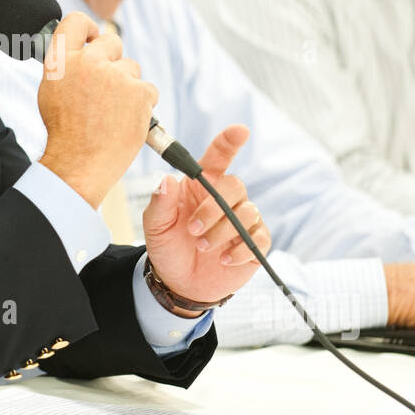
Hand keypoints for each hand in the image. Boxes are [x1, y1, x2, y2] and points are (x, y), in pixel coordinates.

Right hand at [37, 12, 157, 207]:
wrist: (80, 164)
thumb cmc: (65, 132)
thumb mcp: (52, 90)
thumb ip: (66, 65)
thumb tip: (83, 47)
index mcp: (61, 61)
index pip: (76, 21)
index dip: (88, 28)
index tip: (92, 39)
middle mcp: (88, 62)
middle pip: (111, 41)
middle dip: (112, 60)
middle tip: (105, 88)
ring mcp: (115, 76)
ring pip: (131, 68)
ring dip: (127, 85)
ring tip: (112, 112)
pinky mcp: (139, 92)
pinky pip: (148, 89)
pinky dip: (141, 104)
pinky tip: (125, 120)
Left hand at [142, 125, 268, 314]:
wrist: (179, 283)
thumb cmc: (168, 247)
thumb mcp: (155, 226)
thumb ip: (160, 203)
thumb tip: (166, 180)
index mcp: (201, 186)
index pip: (219, 157)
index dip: (230, 142)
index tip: (240, 131)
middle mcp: (224, 199)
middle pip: (234, 186)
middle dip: (214, 208)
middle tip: (193, 229)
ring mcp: (242, 221)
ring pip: (247, 212)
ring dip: (222, 231)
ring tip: (201, 247)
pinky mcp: (254, 244)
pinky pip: (259, 238)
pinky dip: (240, 249)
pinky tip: (224, 259)